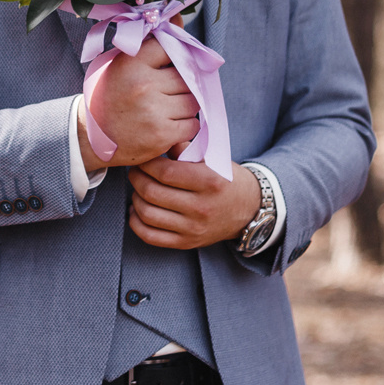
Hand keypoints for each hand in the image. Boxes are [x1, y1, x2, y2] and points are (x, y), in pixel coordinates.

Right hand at [80, 36, 200, 169]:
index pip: (170, 47)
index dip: (173, 56)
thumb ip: (152, 42)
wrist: (94, 137)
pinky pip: (192, 125)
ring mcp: (154, 111)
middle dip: (182, 84)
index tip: (167, 65)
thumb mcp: (124, 63)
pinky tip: (169, 124)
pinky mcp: (162, 134)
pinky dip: (186, 125)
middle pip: (186, 76)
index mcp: (131, 63)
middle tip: (167, 91)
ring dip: (186, 105)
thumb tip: (180, 18)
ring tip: (168, 108)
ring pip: (193, 101)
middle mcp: (143, 85)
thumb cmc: (112, 95)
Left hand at [127, 156, 260, 250]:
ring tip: (138, 189)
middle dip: (136, 178)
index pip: (165, 172)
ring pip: (147, 214)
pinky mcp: (187, 243)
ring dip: (135, 198)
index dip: (146, 164)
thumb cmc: (226, 179)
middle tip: (136, 171)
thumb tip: (159, 142)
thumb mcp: (213, 159)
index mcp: (209, 181)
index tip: (143, 159)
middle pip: (152, 192)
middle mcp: (201, 207)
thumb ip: (184, 149)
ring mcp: (193, 228)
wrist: (249, 209)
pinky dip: (136, 222)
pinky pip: (150, 236)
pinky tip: (137, 210)